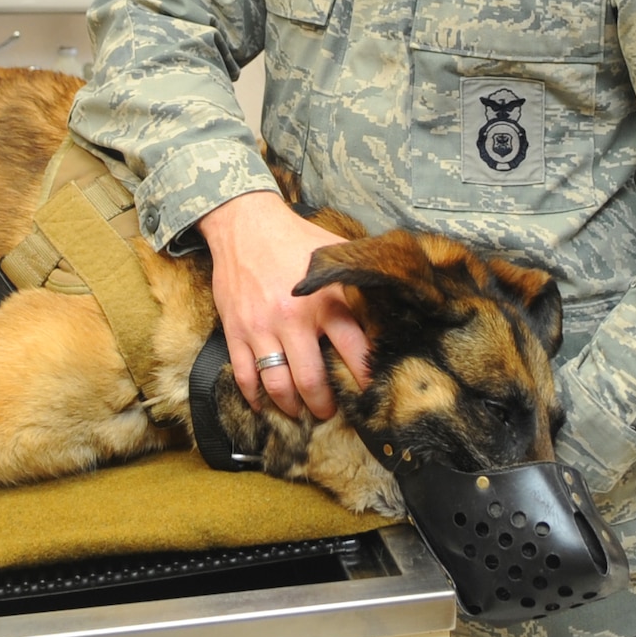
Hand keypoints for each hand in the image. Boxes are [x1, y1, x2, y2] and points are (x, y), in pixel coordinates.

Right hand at [198, 191, 370, 419]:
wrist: (245, 223)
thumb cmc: (294, 238)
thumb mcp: (335, 252)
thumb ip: (361, 275)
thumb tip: (399, 288)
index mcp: (325, 302)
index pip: (353, 353)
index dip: (364, 379)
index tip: (368, 393)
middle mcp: (293, 320)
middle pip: (312, 381)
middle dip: (323, 405)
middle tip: (329, 412)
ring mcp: (261, 328)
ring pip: (278, 384)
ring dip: (291, 406)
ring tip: (300, 412)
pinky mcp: (236, 330)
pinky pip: (245, 375)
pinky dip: (254, 396)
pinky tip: (263, 404)